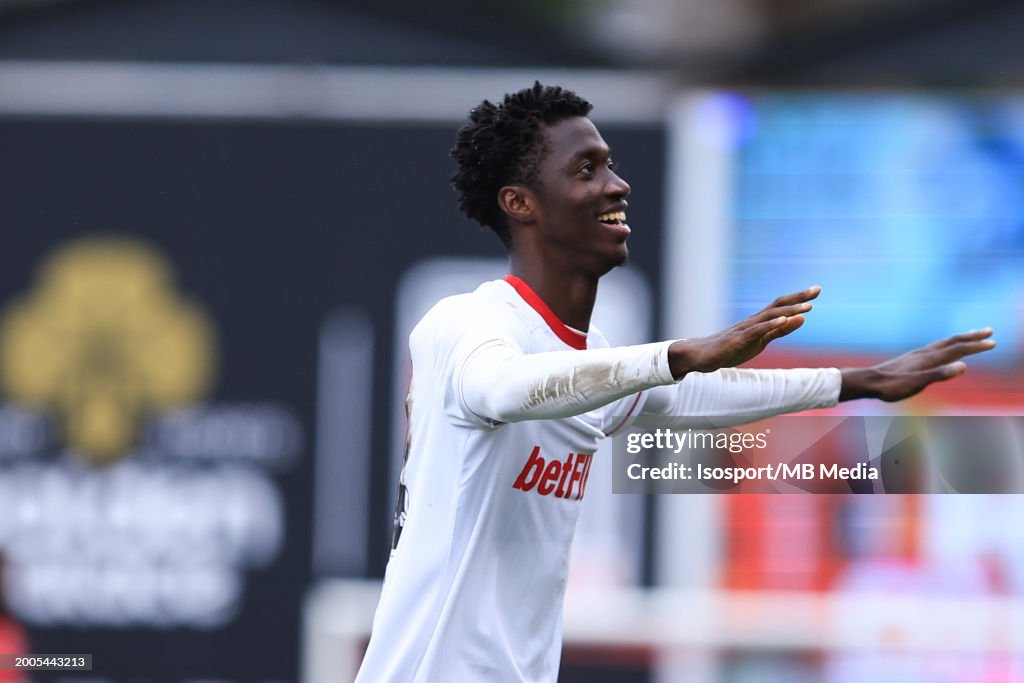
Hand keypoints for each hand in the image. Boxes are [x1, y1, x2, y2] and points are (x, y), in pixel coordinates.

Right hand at [667, 286, 820, 378]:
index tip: (816, 290)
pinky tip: (784, 320)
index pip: (781, 305)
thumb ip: (780, 331)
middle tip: (817, 289)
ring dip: (789, 310)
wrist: (702, 355)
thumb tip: (802, 319)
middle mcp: (753, 320)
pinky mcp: (738, 339)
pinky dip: (771, 324)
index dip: (799, 297)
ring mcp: (745, 328)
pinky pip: (757, 330)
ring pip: (770, 316)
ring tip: (807, 306)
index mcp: (759, 321)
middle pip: (778, 305)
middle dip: (798, 297)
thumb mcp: (760, 341)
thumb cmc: (730, 348)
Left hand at [839, 328, 995, 401]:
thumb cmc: (892, 386)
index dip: (976, 346)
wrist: (869, 382)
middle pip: (952, 341)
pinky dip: (946, 345)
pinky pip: (935, 348)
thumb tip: (963, 366)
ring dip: (959, 338)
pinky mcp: (911, 359)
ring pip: (943, 343)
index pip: (957, 349)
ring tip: (970, 335)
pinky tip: (943, 349)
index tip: (992, 342)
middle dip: (971, 337)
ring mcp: (917, 355)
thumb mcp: (917, 384)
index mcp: (929, 359)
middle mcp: (924, 353)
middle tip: (989, 330)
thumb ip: (940, 375)